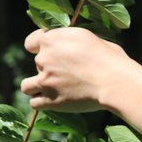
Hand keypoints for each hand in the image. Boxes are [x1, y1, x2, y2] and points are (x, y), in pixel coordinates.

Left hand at [20, 27, 138, 111]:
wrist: (114, 81)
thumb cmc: (109, 58)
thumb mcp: (89, 38)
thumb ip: (71, 41)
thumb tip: (71, 47)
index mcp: (52, 39)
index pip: (31, 42)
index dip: (40, 47)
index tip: (51, 52)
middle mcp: (43, 59)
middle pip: (37, 63)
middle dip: (49, 67)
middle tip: (68, 72)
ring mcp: (45, 81)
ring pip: (27, 86)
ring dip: (37, 86)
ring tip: (52, 88)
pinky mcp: (50, 100)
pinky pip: (34, 103)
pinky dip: (42, 102)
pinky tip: (53, 100)